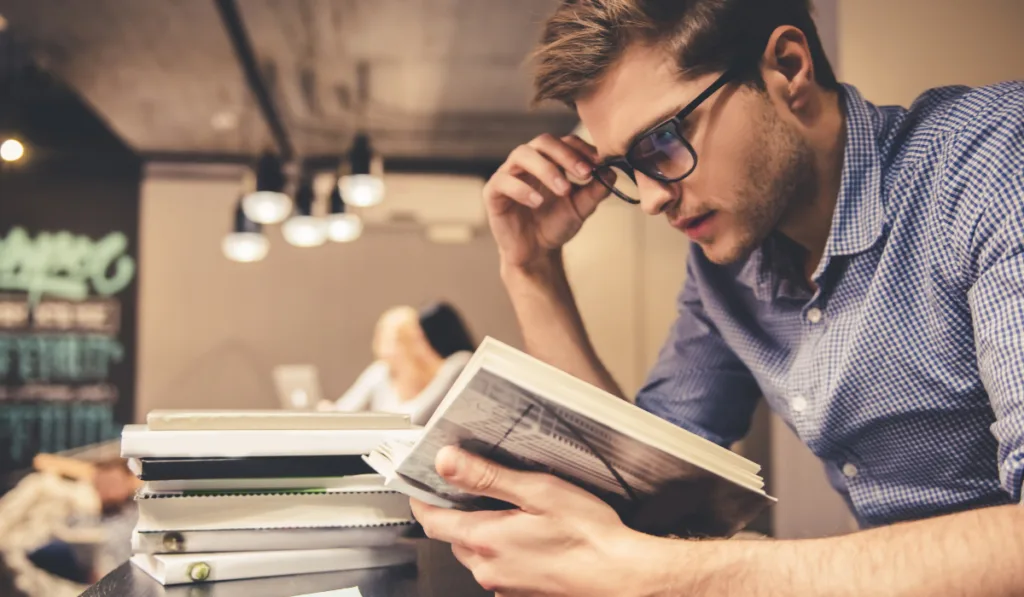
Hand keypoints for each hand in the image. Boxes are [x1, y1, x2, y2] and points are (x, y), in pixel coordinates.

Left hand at [411, 446, 657, 595]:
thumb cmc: (588, 535)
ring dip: (481, 533)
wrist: (622, 576)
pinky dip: (503, 551)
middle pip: (453, 538)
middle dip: (456, 513)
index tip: (423, 481)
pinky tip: (529, 536)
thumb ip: (488, 477)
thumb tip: (447, 461)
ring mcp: (505, 586)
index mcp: (486, 540)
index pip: (432, 520)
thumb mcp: (537, 492)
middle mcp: (488, 569)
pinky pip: (499, 569)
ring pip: (476, 555)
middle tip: (472, 487)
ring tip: (509, 510)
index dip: (424, 498)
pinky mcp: (522, 594)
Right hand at [483, 134, 613, 269]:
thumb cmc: (555, 225)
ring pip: (522, 155)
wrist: (536, 252)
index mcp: (549, 160)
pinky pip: (503, 182)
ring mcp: (508, 174)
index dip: (581, 149)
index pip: (564, 141)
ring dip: (546, 169)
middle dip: (566, 155)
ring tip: (564, 190)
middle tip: (584, 173)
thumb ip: (596, 191)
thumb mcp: (581, 208)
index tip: (598, 163)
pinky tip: (537, 202)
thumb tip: (612, 172)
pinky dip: (522, 189)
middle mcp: (527, 162)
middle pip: (543, 141)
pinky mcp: (493, 192)